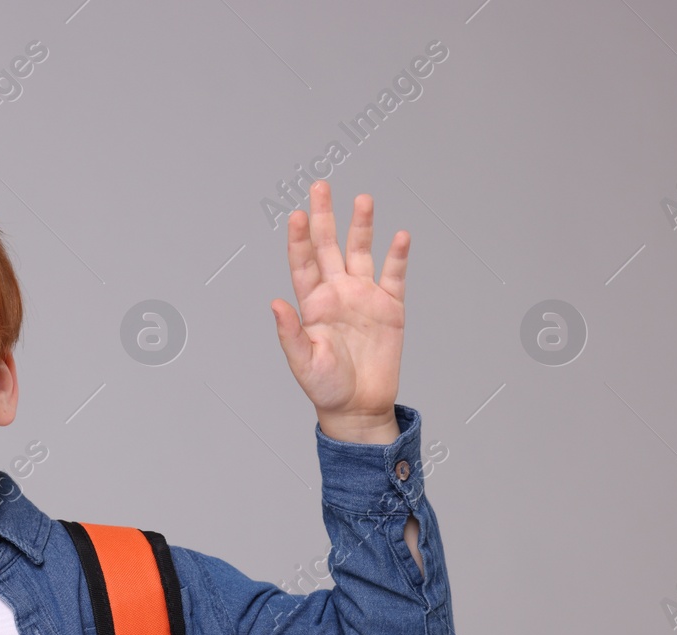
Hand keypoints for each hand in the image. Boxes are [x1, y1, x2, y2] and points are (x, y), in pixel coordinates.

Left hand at [271, 181, 407, 438]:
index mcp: (312, 305)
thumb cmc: (326, 388)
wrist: (359, 407)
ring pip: (361, 253)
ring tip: (362, 199)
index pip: (303, 263)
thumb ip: (290, 333)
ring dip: (361, 227)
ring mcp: (363, 298)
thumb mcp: (303, 363)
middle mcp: (336, 294)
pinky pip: (394, 276)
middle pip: (329, 247)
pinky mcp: (389, 308)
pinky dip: (398, 256)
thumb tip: (276, 304)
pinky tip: (400, 235)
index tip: (297, 215)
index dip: (300, 239)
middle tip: (320, 186)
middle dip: (325, 216)